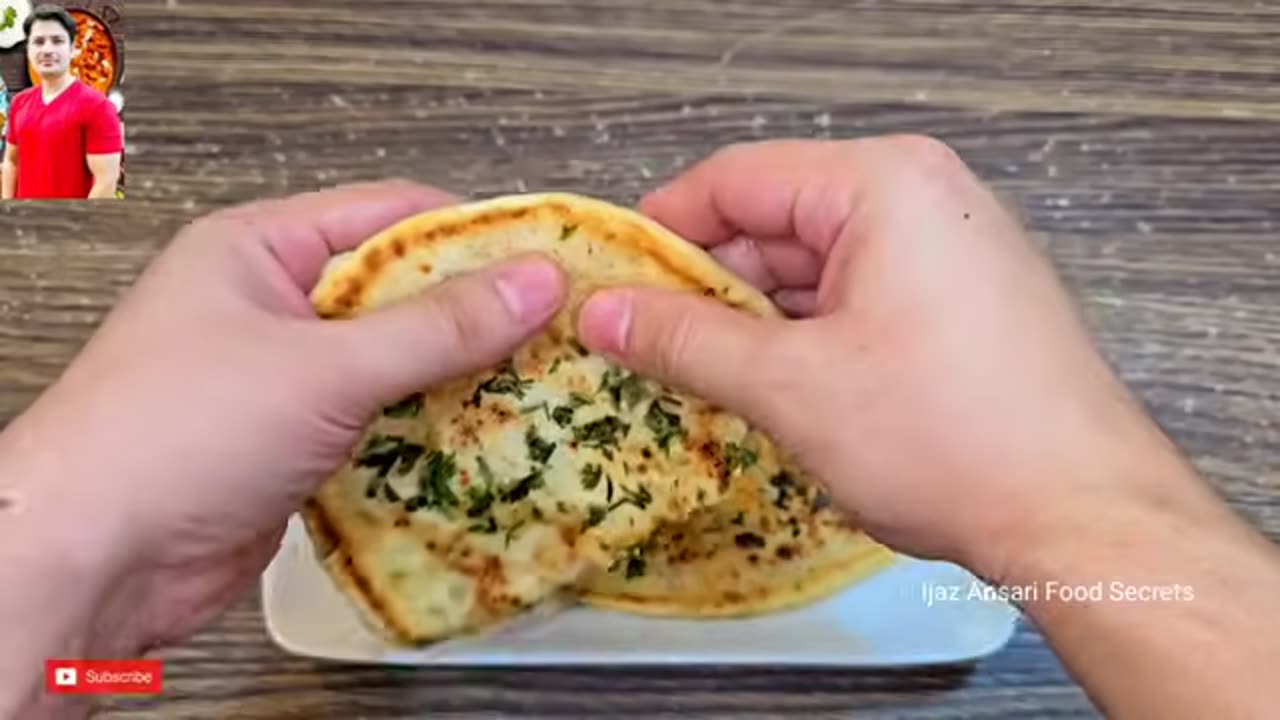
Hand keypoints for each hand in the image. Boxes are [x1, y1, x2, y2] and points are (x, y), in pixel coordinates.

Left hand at [0, 181, 566, 659]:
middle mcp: (271, 305)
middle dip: (475, 315)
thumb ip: (437, 327)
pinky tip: (491, 445)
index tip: (552, 258)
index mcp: (259, 249)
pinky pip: (378, 423)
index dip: (474, 234)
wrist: (89, 562)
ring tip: (546, 389)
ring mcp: (281, 379)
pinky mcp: (293, 446)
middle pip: (398, 293)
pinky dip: (429, 433)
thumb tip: (539, 281)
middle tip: (562, 333)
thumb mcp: (322, 367)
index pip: (390, 215)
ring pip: (393, 364)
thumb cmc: (179, 434)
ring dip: (458, 380)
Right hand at [577, 137, 1218, 578]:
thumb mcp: (789, 386)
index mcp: (883, 184)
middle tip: (644, 349)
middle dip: (708, 288)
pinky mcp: (963, 304)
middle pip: (775, 222)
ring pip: (814, 270)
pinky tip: (775, 392)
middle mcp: (924, 198)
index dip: (661, 230)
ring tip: (701, 382)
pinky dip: (807, 340)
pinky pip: (858, 300)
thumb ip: (684, 340)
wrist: (1084, 517)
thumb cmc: (948, 438)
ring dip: (755, 323)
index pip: (736, 179)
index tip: (608, 284)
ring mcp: (950, 251)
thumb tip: (601, 312)